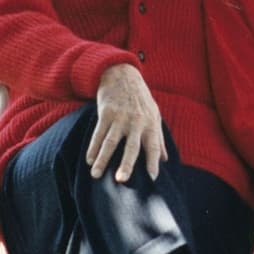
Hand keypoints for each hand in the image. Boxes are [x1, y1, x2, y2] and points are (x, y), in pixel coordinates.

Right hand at [87, 64, 166, 182]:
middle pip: (131, 146)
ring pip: (110, 142)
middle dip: (126, 164)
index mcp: (150, 123)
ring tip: (95, 175)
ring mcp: (120, 117)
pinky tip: (89, 160)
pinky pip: (98, 133)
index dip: (153, 162)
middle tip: (121, 180)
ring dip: (102, 159)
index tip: (152, 178)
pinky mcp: (106, 112)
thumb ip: (158, 137)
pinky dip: (92, 147)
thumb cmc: (141, 98)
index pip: (153, 146)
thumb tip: (165, 159)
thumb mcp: (154, 114)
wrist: (122, 73)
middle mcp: (136, 121)